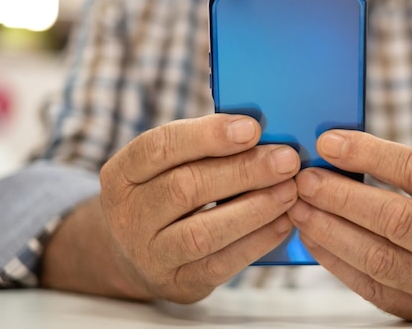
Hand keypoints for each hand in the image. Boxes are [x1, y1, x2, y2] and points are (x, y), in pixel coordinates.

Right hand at [43, 114, 299, 302]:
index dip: (208, 135)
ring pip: (203, 231)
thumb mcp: (169, 165)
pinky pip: (220, 263)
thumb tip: (260, 129)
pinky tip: (283, 222)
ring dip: (254, 208)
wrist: (137, 254)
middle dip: (243, 171)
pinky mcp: (177, 283)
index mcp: (122, 174)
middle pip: (185, 188)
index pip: (160, 147)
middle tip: (286, 160)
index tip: (252, 128)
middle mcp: (127, 216)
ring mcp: (149, 254)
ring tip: (289, 190)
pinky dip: (256, 241)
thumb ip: (203, 147)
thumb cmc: (166, 193)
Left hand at [288, 130, 411, 320]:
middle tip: (306, 179)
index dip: (369, 154)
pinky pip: (371, 286)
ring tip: (299, 206)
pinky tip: (312, 236)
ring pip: (378, 259)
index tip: (329, 142)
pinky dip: (335, 261)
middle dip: (342, 197)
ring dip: (330, 230)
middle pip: (396, 219)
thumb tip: (347, 152)